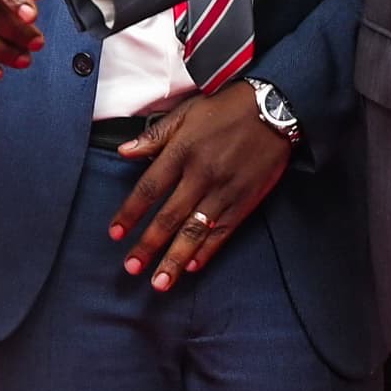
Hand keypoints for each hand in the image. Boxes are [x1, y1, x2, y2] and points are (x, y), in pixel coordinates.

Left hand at [108, 86, 292, 290]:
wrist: (275, 108)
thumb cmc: (227, 107)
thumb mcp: (187, 112)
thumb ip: (155, 134)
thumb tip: (124, 152)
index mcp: (183, 151)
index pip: (149, 188)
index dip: (130, 213)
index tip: (115, 233)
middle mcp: (202, 174)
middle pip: (169, 216)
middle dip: (148, 246)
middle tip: (131, 268)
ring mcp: (225, 190)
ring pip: (195, 231)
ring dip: (175, 259)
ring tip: (160, 282)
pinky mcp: (245, 200)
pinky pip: (223, 231)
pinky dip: (208, 250)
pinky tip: (193, 266)